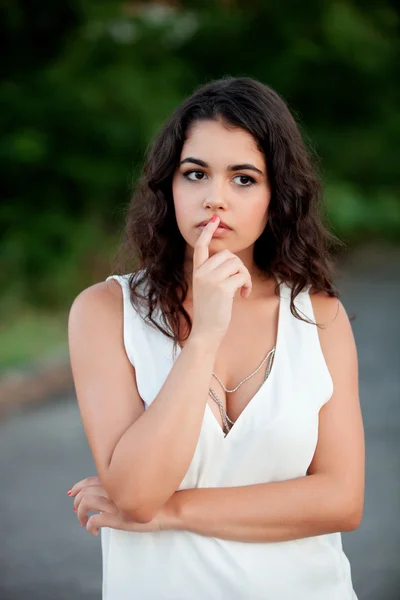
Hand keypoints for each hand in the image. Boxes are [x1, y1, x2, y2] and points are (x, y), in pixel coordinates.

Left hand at [68, 476, 177, 535]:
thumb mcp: (136, 487)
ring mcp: (114, 503)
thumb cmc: (156, 498)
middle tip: (77, 511)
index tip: (72, 493)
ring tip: (83, 522)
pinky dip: (89, 526)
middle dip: (76, 502)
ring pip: (85, 503)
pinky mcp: (117, 518)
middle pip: (84, 491)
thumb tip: (112, 490)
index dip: (78, 486)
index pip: (89, 480)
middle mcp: (113, 488)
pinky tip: (93, 531)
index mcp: (116, 480)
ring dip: (80, 514)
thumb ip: (123, 485)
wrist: (169, 507)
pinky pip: (94, 520)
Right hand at [191, 216, 251, 343]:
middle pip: (228, 255)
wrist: (205, 332)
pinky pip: (242, 276)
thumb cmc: (210, 312)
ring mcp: (211, 279)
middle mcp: (202, 272)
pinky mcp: (222, 288)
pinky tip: (243, 295)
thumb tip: (231, 260)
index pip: (201, 246)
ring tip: (242, 289)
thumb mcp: (207, 289)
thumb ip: (214, 273)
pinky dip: (247, 284)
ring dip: (245, 276)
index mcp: (197, 272)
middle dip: (239, 266)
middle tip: (240, 282)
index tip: (214, 220)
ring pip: (237, 264)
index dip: (208, 232)